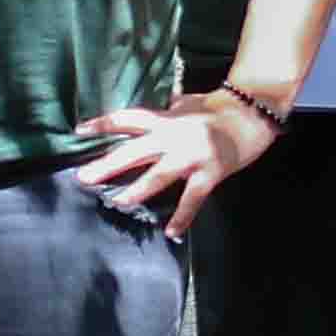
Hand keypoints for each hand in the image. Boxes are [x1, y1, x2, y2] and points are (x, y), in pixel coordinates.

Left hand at [75, 90, 273, 233]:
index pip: (129, 119)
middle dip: (108, 165)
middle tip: (83, 178)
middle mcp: (174, 135)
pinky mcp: (211, 172)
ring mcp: (192, 155)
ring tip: (119, 203)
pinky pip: (193, 198)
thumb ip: (169, 110)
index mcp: (166, 118)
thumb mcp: (188, 102)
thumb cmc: (222, 107)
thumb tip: (156, 112)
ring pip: (158, 175)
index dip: (103, 124)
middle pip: (134, 150)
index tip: (80, 131)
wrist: (254, 112)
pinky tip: (172, 233)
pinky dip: (183, 217)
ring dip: (137, 191)